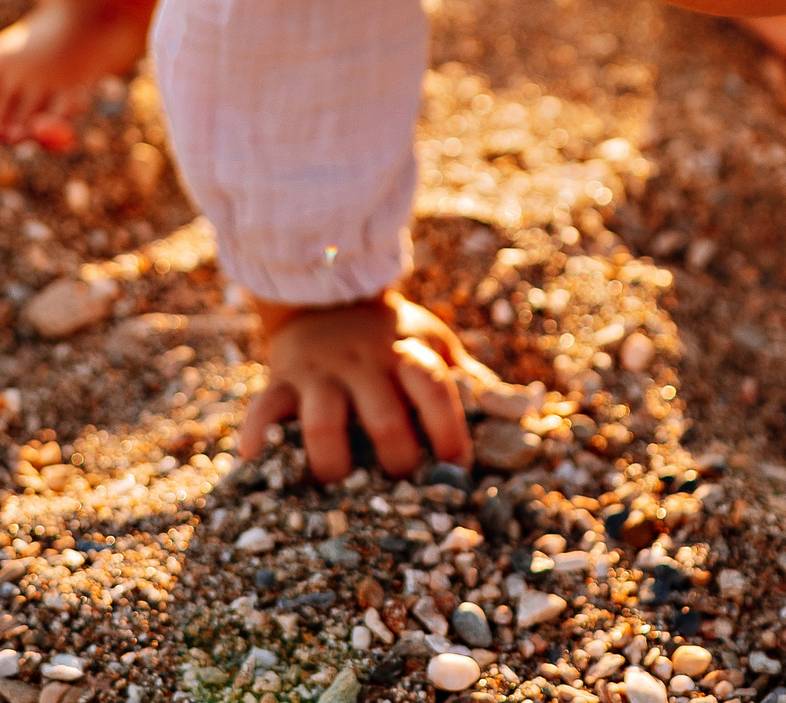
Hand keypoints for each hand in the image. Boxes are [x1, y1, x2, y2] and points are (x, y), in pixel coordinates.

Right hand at [239, 290, 490, 481]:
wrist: (325, 294)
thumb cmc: (393, 336)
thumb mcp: (434, 345)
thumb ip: (471, 381)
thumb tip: (528, 413)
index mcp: (407, 352)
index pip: (434, 388)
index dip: (449, 429)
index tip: (458, 468)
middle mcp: (363, 362)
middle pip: (383, 417)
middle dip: (396, 460)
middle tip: (401, 489)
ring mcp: (319, 373)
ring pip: (323, 421)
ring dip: (333, 463)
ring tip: (339, 492)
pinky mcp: (279, 381)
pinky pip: (262, 410)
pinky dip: (258, 440)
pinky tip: (257, 468)